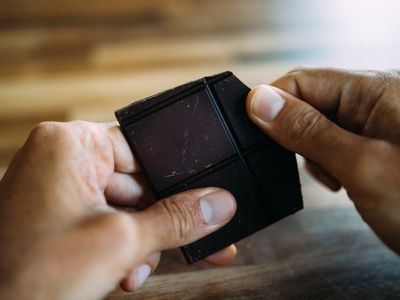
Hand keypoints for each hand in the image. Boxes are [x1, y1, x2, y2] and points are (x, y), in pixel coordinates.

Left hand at [0, 121, 236, 299]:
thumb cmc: (29, 278)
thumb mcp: (120, 243)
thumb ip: (177, 220)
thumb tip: (219, 203)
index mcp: (71, 145)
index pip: (145, 147)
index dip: (177, 174)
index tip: (207, 194)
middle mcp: (65, 160)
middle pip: (140, 182)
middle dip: (162, 219)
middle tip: (199, 237)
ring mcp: (63, 189)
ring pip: (128, 207)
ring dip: (143, 241)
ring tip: (139, 268)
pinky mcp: (63, 215)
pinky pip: (110, 222)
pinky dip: (124, 248)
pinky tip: (125, 272)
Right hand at [246, 67, 399, 253]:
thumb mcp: (360, 167)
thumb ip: (308, 131)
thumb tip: (261, 102)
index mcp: (374, 92)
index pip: (303, 80)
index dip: (273, 103)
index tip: (254, 130)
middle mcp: (374, 103)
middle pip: (309, 103)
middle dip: (297, 135)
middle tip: (315, 163)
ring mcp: (374, 126)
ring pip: (317, 127)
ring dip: (314, 154)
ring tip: (339, 178)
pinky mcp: (373, 147)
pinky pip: (332, 145)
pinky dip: (328, 165)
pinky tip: (344, 181)